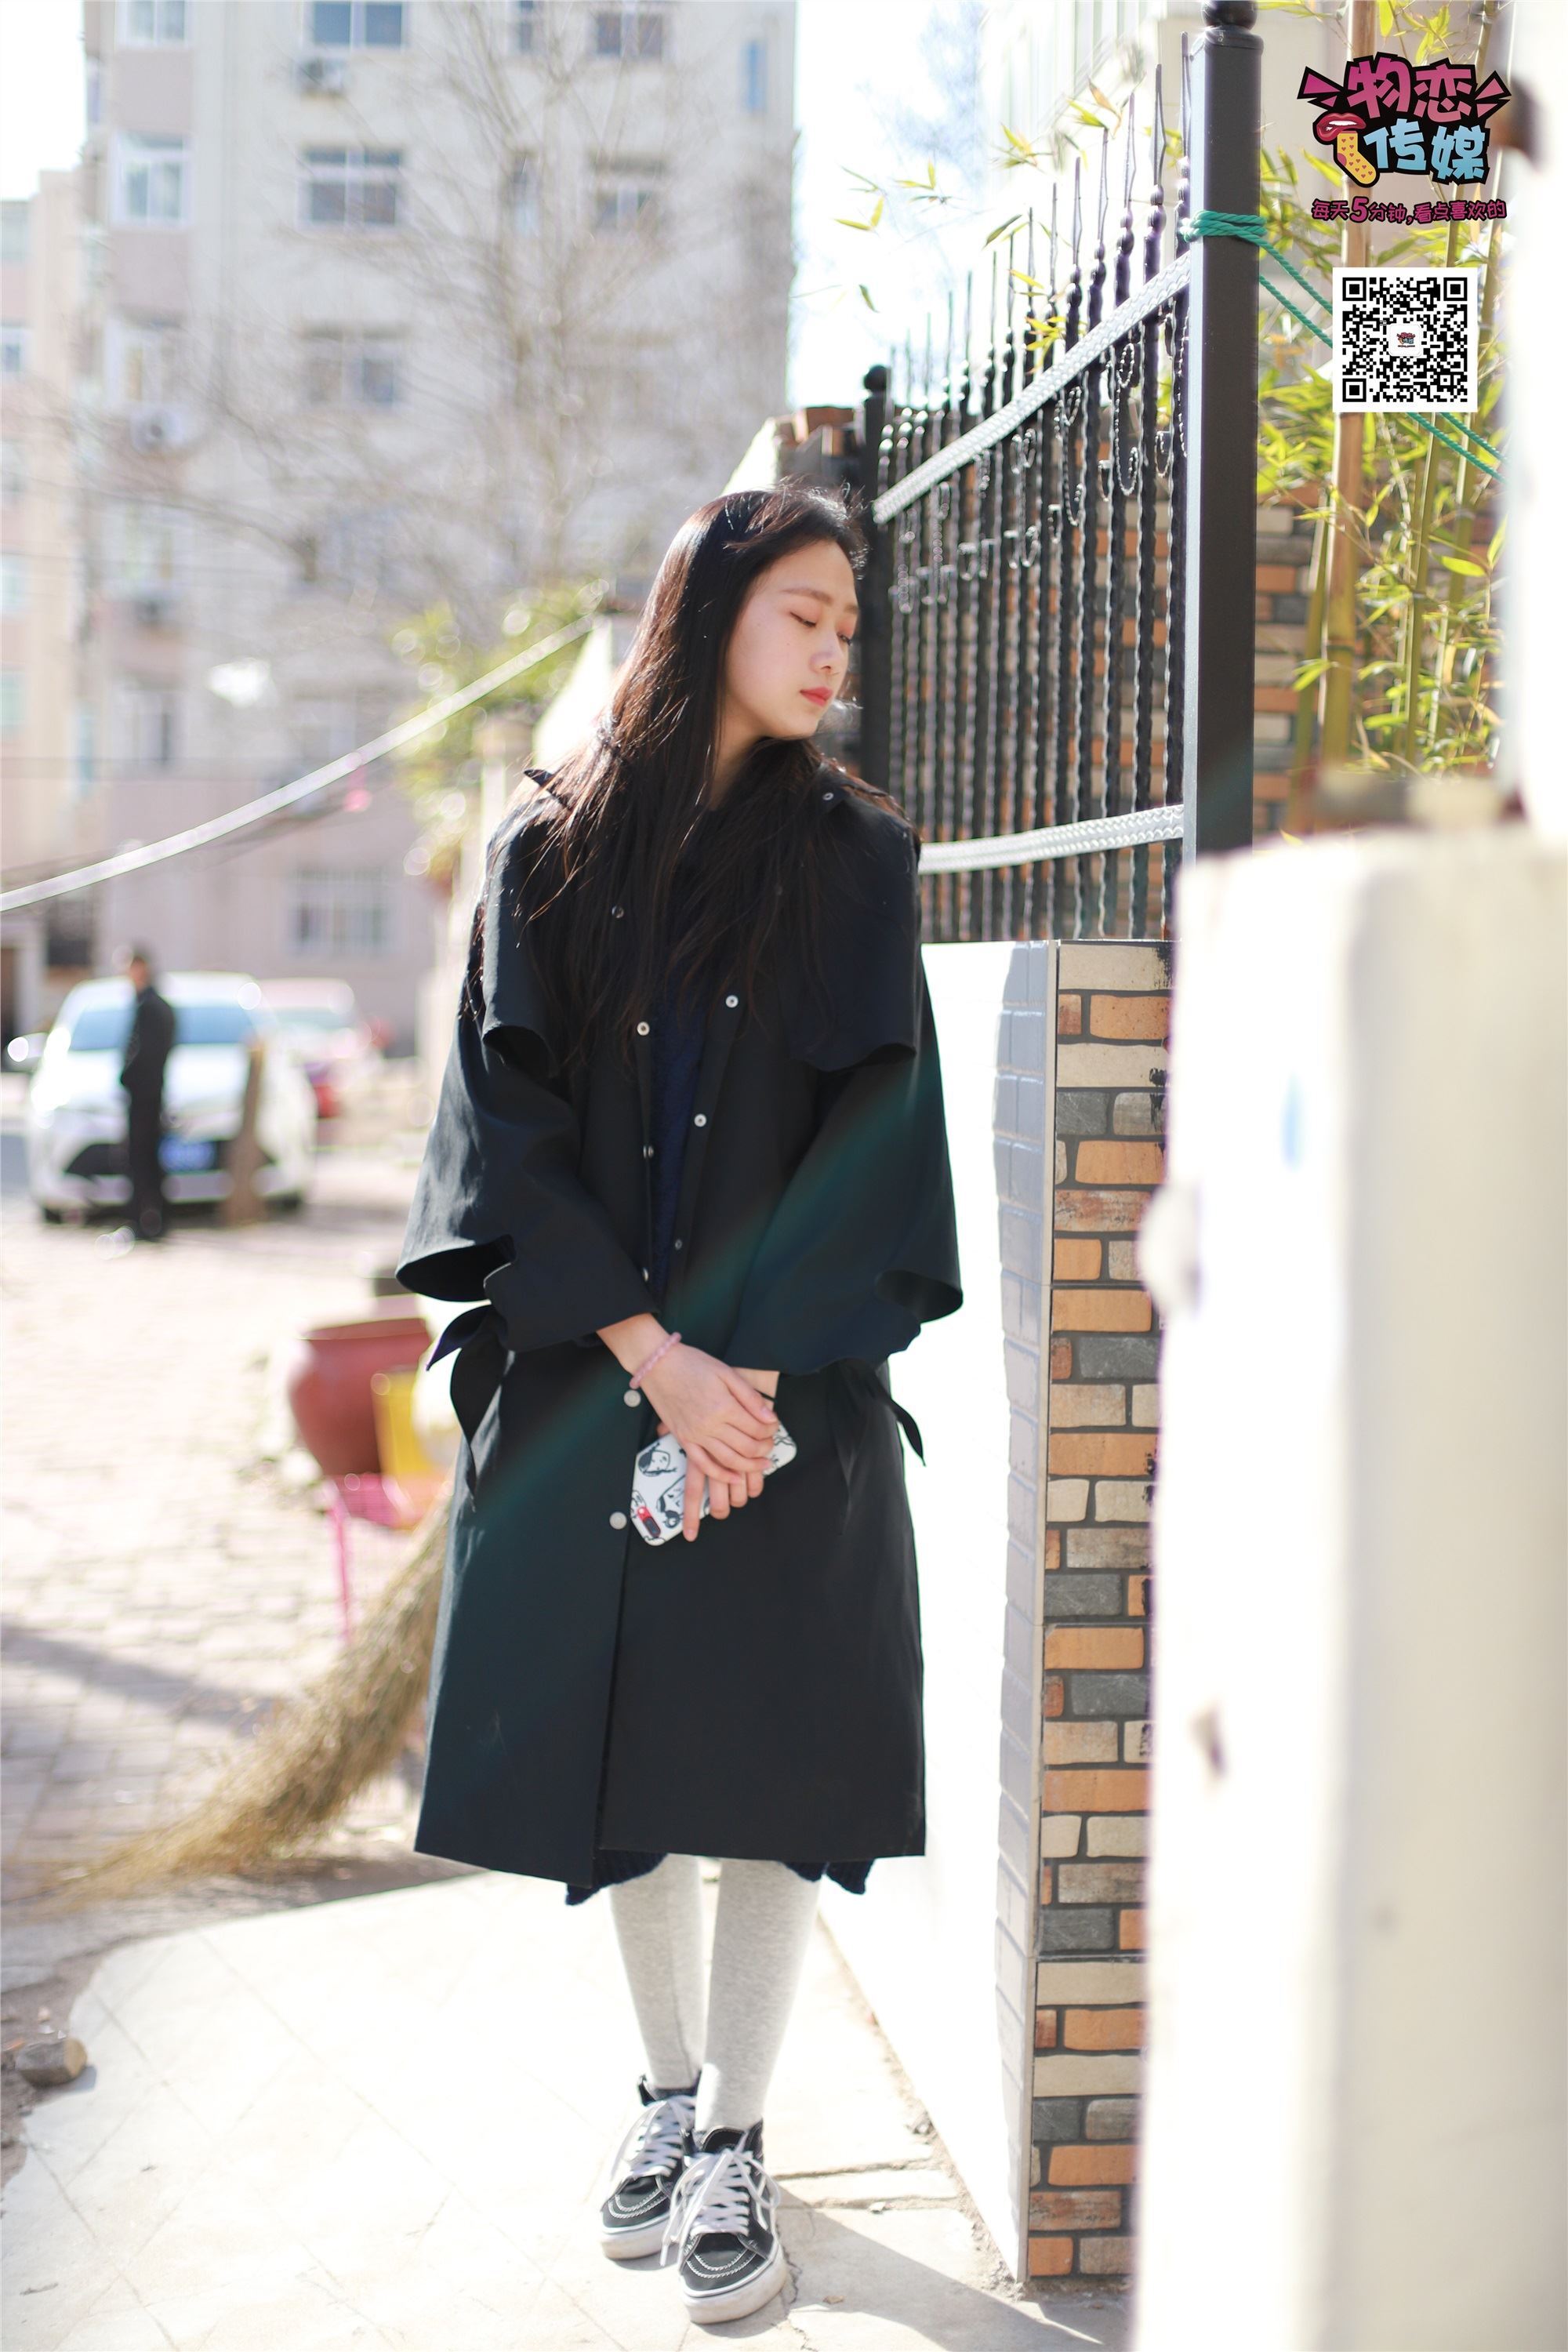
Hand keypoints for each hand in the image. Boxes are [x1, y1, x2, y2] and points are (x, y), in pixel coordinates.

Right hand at [641, 1343, 776, 1541]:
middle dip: (764, 1448)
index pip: (757, 1428)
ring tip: (763, 1462)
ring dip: (750, 1465)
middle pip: (747, 1447)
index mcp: (724, 1407)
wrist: (658, 1365)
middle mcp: (710, 1425)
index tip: (774, 1426)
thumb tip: (770, 1418)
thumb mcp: (726, 1373)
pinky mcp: (683, 1440)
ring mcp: (695, 1435)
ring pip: (729, 1461)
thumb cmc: (692, 1364)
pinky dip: (721, 1475)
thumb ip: (750, 1397)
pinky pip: (704, 1465)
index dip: (771, 1431)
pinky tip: (735, 1478)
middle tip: (771, 1443)